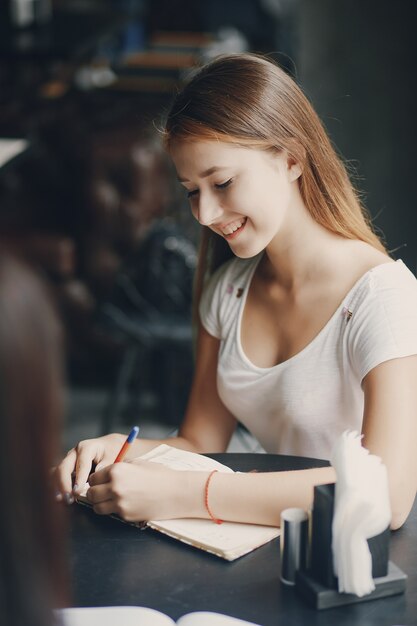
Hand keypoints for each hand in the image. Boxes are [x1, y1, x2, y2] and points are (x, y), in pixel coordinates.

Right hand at [54, 433, 127, 500]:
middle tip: (69, 498)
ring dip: (58, 487)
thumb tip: (95, 476)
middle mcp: (74, 453)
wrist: (109, 447)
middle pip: (63, 467)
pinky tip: (60, 499)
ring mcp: (68, 461)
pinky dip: (57, 488)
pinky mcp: (66, 470)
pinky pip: (57, 478)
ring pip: (56, 473)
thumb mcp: (113, 456)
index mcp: (86, 447)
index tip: (78, 491)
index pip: (81, 463)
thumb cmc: (112, 452)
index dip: (79, 477)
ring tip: (63, 500)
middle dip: (64, 484)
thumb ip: (106, 465)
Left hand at [87, 460, 204, 521]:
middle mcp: (115, 486)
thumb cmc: (159, 475)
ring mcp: (119, 503)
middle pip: (91, 493)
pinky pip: (111, 513)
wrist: (175, 492)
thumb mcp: (137, 464)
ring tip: (110, 500)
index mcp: (116, 470)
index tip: (100, 482)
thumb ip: (119, 469)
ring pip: (96, 506)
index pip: (93, 478)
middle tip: (102, 492)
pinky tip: (125, 504)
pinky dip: (114, 510)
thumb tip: (105, 475)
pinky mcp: (125, 515)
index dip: (96, 480)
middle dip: (94, 492)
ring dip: (100, 503)